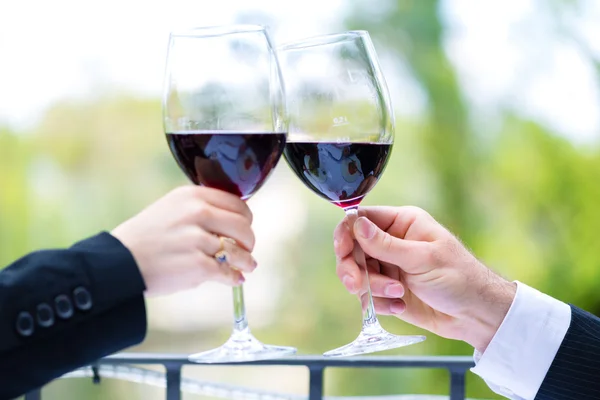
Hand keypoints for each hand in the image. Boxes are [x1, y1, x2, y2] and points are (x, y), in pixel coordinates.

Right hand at [112, 186, 255, 296]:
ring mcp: (198, 240)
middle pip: (243, 226)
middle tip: (246, 249)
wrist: (119, 263)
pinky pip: (228, 272)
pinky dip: (233, 278)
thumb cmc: (145, 238)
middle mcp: (197, 213)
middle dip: (248, 240)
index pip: (237, 203)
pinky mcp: (198, 266)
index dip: (245, 218)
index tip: (244, 227)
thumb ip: (201, 209)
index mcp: (192, 196)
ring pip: (239, 251)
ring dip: (246, 261)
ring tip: (247, 266)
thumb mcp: (171, 208)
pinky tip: (234, 279)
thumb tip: (234, 221)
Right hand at [334, 206, 516, 351]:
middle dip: (354, 269)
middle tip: (357, 284)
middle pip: (352, 249)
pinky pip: (367, 296)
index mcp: (402, 223)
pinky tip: (400, 305)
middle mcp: (391, 242)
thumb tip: (356, 224)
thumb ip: (386, 244)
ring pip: (357, 274)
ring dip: (371, 288)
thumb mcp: (422, 259)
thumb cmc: (459, 278)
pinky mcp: (387, 290)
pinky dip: (380, 303)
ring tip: (397, 295)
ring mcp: (388, 267)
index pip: (362, 219)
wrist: (475, 315)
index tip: (342, 250)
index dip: (346, 233)